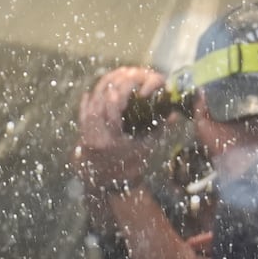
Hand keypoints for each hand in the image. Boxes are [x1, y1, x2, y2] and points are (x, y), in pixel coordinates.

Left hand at [74, 65, 164, 192]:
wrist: (106, 186)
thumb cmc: (130, 168)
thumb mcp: (146, 150)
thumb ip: (159, 129)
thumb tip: (175, 112)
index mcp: (111, 135)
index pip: (114, 103)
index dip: (128, 88)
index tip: (141, 85)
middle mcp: (95, 130)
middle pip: (103, 95)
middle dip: (120, 80)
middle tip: (134, 72)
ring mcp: (87, 129)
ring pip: (94, 97)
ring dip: (107, 83)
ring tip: (121, 74)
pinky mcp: (82, 130)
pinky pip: (83, 108)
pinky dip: (90, 97)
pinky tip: (95, 90)